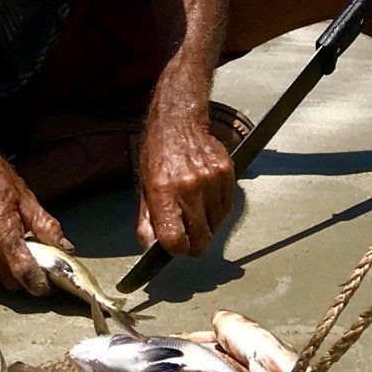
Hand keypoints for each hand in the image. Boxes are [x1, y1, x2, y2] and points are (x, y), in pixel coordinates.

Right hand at [0, 134, 64, 293]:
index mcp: (2, 232)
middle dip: (25, 276)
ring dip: (8, 267)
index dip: (39, 283)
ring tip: (14, 244)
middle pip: (10, 280)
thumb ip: (44, 224)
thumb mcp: (23, 195)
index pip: (24, 273)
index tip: (48, 282)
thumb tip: (64, 246)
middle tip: (35, 259)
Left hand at [135, 105, 237, 256]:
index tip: (177, 247)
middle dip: (194, 245)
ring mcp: (211, 180)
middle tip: (189, 238)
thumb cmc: (159, 154)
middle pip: (201, 238)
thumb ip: (147, 221)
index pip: (175, 239)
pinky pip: (227, 208)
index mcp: (163, 191)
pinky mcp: (227, 173)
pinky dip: (218, 212)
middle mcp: (189, 186)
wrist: (179, 122)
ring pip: (216, 225)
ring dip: (207, 227)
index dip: (177, 250)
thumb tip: (151, 248)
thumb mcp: (145, 186)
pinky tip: (207, 202)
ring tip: (196, 212)